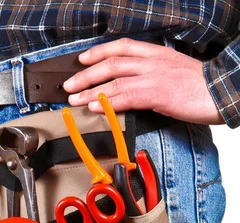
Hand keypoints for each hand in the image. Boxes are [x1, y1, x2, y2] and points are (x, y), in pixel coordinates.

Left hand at [63, 38, 223, 124]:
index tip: (82, 59)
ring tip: (74, 99)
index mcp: (156, 54)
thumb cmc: (200, 87)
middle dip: (86, 74)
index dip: (99, 52)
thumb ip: (153, 75)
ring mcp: (154, 77)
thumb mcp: (174, 73)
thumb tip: (135, 87)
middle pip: (111, 62)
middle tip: (69, 85)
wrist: (221, 92)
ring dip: (90, 90)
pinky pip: (126, 97)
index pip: (121, 47)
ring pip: (114, 80)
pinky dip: (107, 102)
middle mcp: (152, 62)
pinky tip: (94, 107)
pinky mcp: (157, 95)